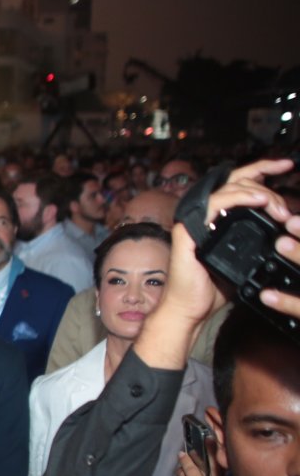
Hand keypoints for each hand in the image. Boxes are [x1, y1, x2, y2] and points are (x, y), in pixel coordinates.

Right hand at [156, 159, 294, 326]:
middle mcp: (203, 214)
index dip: (263, 170)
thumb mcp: (243, 257)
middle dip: (265, 179)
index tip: (286, 166)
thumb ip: (255, 238)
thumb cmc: (212, 288)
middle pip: (235, 179)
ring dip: (258, 193)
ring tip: (276, 207)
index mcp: (216, 217)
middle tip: (284, 206)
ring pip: (229, 188)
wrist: (190, 308)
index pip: (239, 183)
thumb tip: (283, 225)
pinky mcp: (188, 229)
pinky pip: (215, 203)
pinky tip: (258, 201)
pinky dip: (239, 198)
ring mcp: (194, 220)